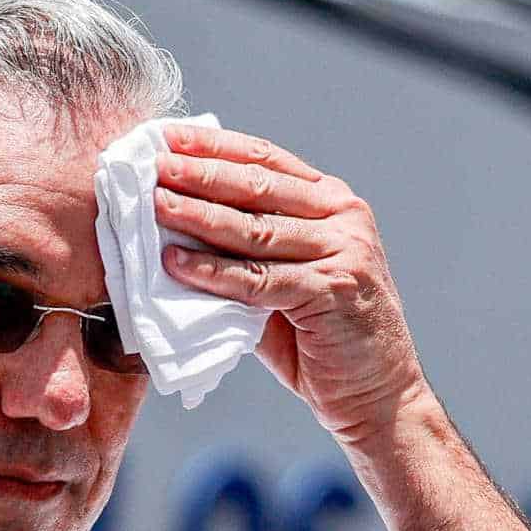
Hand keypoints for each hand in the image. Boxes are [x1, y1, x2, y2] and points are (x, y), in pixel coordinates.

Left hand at [151, 126, 425, 444]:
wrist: (377, 394)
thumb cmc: (323, 338)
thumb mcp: (288, 278)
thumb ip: (249, 249)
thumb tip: (175, 225)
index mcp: (333, 202)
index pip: (267, 159)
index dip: (215, 145)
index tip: (169, 135)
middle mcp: (344, 217)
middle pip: (258, 186)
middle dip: (200, 173)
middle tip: (153, 165)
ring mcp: (343, 252)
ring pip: (255, 229)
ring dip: (199, 216)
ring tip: (156, 205)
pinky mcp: (332, 291)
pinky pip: (258, 279)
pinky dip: (213, 273)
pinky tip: (175, 264)